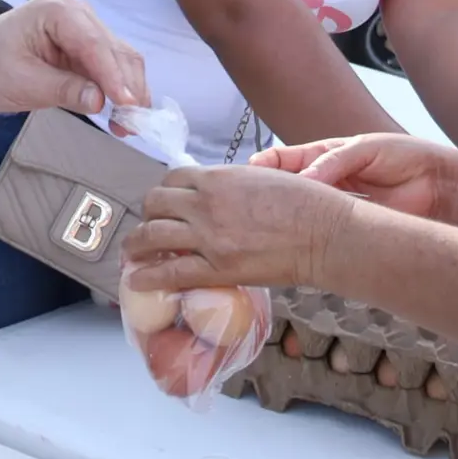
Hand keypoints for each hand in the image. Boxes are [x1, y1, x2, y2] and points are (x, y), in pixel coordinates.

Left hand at [0, 0, 147, 115]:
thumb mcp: (21, 83)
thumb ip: (63, 89)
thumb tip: (100, 100)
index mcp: (58, 12)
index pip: (95, 45)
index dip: (114, 76)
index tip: (128, 105)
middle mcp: (78, 13)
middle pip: (116, 50)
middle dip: (128, 87)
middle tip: (132, 125)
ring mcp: (84, 28)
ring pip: (121, 59)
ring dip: (129, 91)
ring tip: (128, 125)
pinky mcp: (85, 46)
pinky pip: (110, 66)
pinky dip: (119, 89)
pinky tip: (122, 114)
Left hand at [122, 164, 352, 293]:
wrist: (325, 234)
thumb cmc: (306, 203)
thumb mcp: (264, 177)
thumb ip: (234, 184)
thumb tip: (220, 193)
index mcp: (219, 178)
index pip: (173, 178)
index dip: (164, 193)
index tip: (164, 205)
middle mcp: (206, 203)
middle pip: (156, 204)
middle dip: (147, 216)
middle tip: (148, 230)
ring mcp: (209, 236)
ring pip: (153, 236)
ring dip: (137, 245)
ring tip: (132, 255)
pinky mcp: (217, 268)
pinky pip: (170, 273)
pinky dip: (147, 277)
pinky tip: (136, 281)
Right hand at [257, 134, 452, 220]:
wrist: (438, 184)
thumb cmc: (404, 156)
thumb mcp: (365, 148)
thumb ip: (334, 162)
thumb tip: (305, 178)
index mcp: (324, 155)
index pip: (284, 160)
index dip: (265, 167)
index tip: (251, 176)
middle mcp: (325, 181)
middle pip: (287, 189)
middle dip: (268, 196)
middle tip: (253, 205)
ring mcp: (335, 206)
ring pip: (302, 212)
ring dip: (287, 218)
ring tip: (270, 224)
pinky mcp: (349, 227)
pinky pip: (324, 231)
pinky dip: (311, 235)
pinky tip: (300, 239)